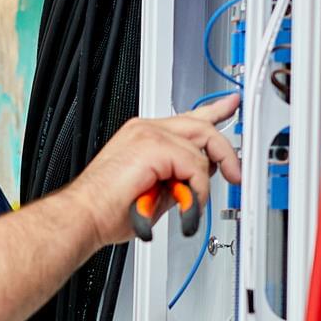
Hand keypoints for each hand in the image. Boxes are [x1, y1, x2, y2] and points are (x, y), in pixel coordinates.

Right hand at [67, 97, 242, 244]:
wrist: (85, 215)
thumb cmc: (107, 209)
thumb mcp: (155, 191)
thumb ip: (178, 178)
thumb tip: (200, 180)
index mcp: (144, 136)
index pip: (187, 117)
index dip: (213, 111)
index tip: (230, 106)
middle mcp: (145, 129)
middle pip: (201, 126)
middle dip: (224, 152)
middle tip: (235, 174)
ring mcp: (148, 134)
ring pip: (202, 145)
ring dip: (203, 182)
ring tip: (190, 205)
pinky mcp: (153, 146)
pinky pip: (194, 165)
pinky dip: (196, 189)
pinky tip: (184, 203)